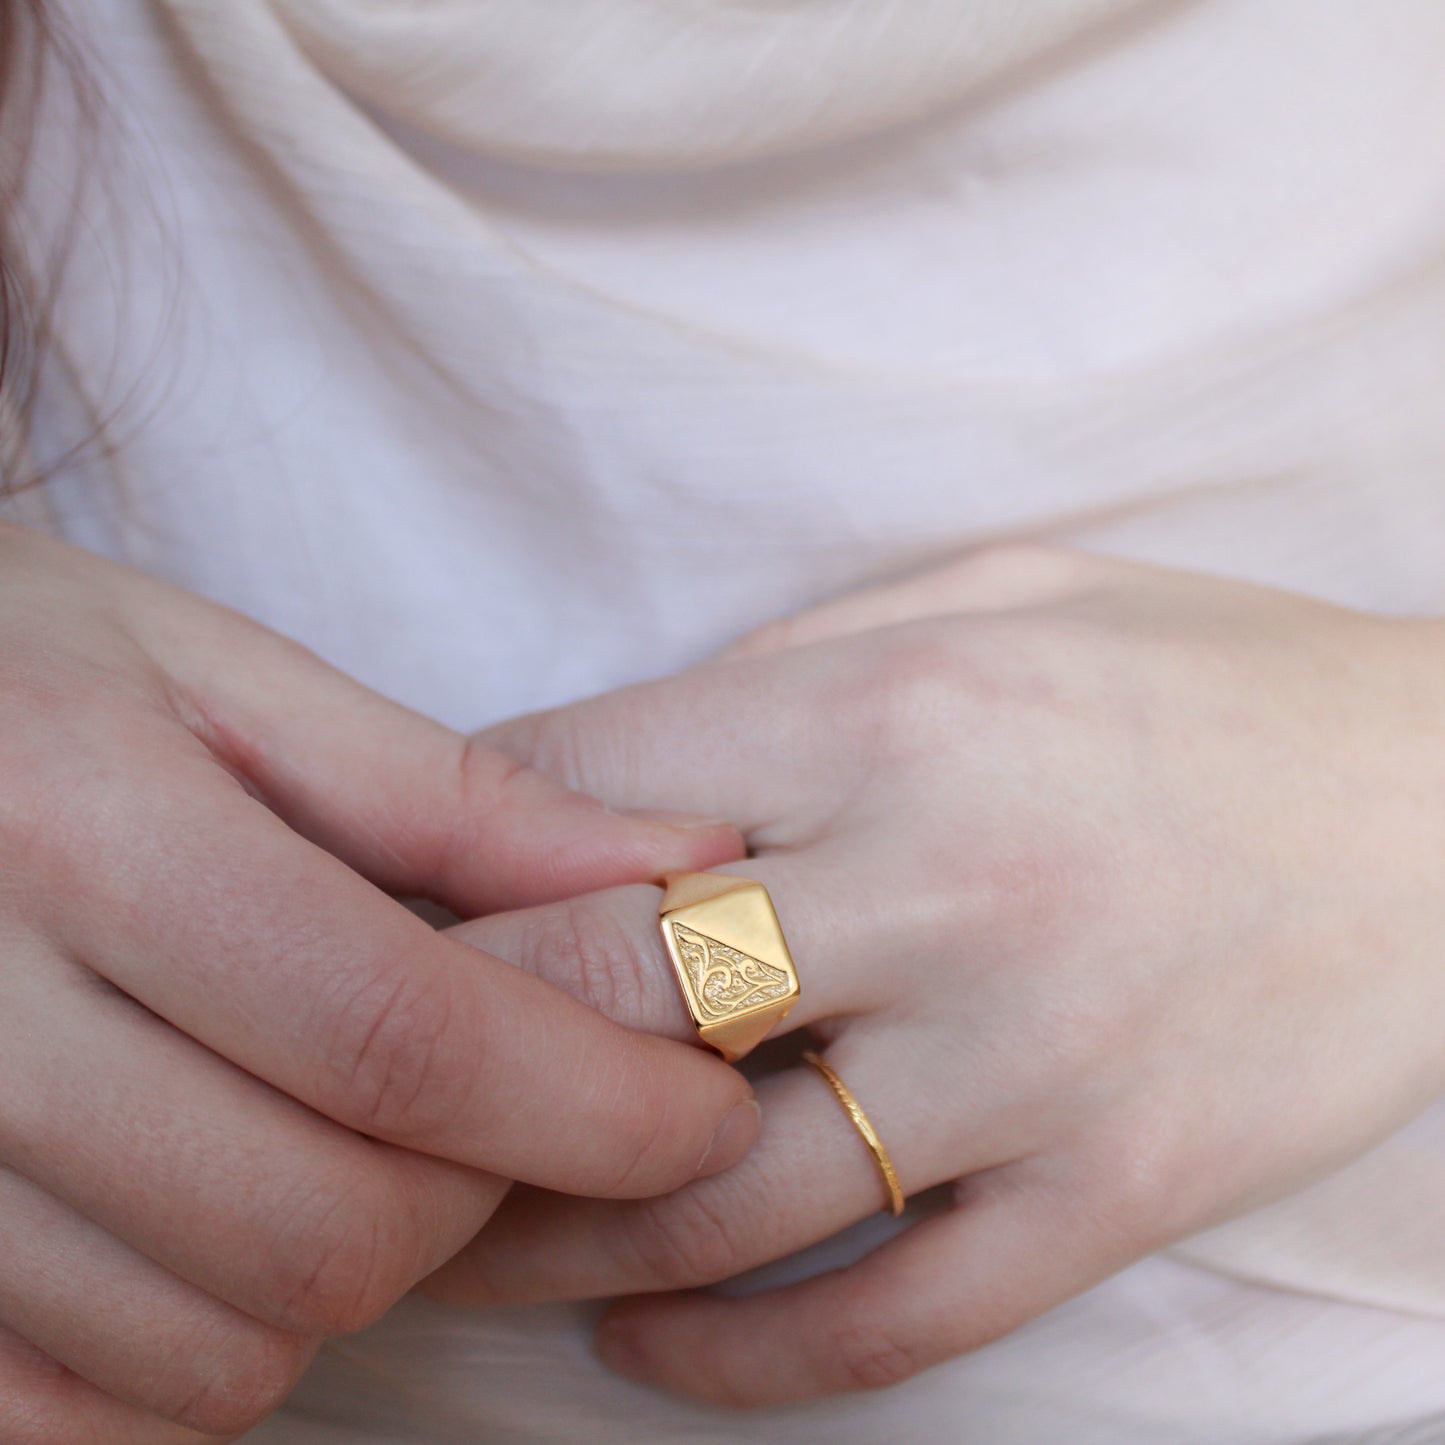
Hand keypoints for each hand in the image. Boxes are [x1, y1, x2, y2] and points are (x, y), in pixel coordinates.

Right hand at [0, 524, 756, 1442]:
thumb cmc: (10, 668)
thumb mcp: (218, 680)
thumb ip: (455, 797)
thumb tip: (686, 866)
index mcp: (83, 834)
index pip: (399, 1037)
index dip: (594, 1104)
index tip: (705, 1116)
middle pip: (324, 1229)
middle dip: (483, 1197)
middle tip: (515, 1110)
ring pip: (215, 1354)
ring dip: (353, 1276)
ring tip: (351, 1137)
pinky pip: (76, 1414)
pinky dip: (206, 1347)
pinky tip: (225, 1219)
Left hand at [427, 545, 1444, 1405]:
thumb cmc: (1198, 678)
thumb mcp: (995, 597)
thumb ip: (797, 670)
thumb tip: (622, 768)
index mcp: (893, 708)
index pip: (576, 779)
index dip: (445, 839)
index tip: (386, 894)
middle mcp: (948, 880)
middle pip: (609, 990)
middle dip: (450, 1043)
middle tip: (356, 1089)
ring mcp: (1035, 1057)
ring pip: (714, 1191)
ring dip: (550, 1232)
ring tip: (453, 1245)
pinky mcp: (1119, 1190)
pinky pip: (888, 1319)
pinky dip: (738, 1359)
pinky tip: (641, 1346)